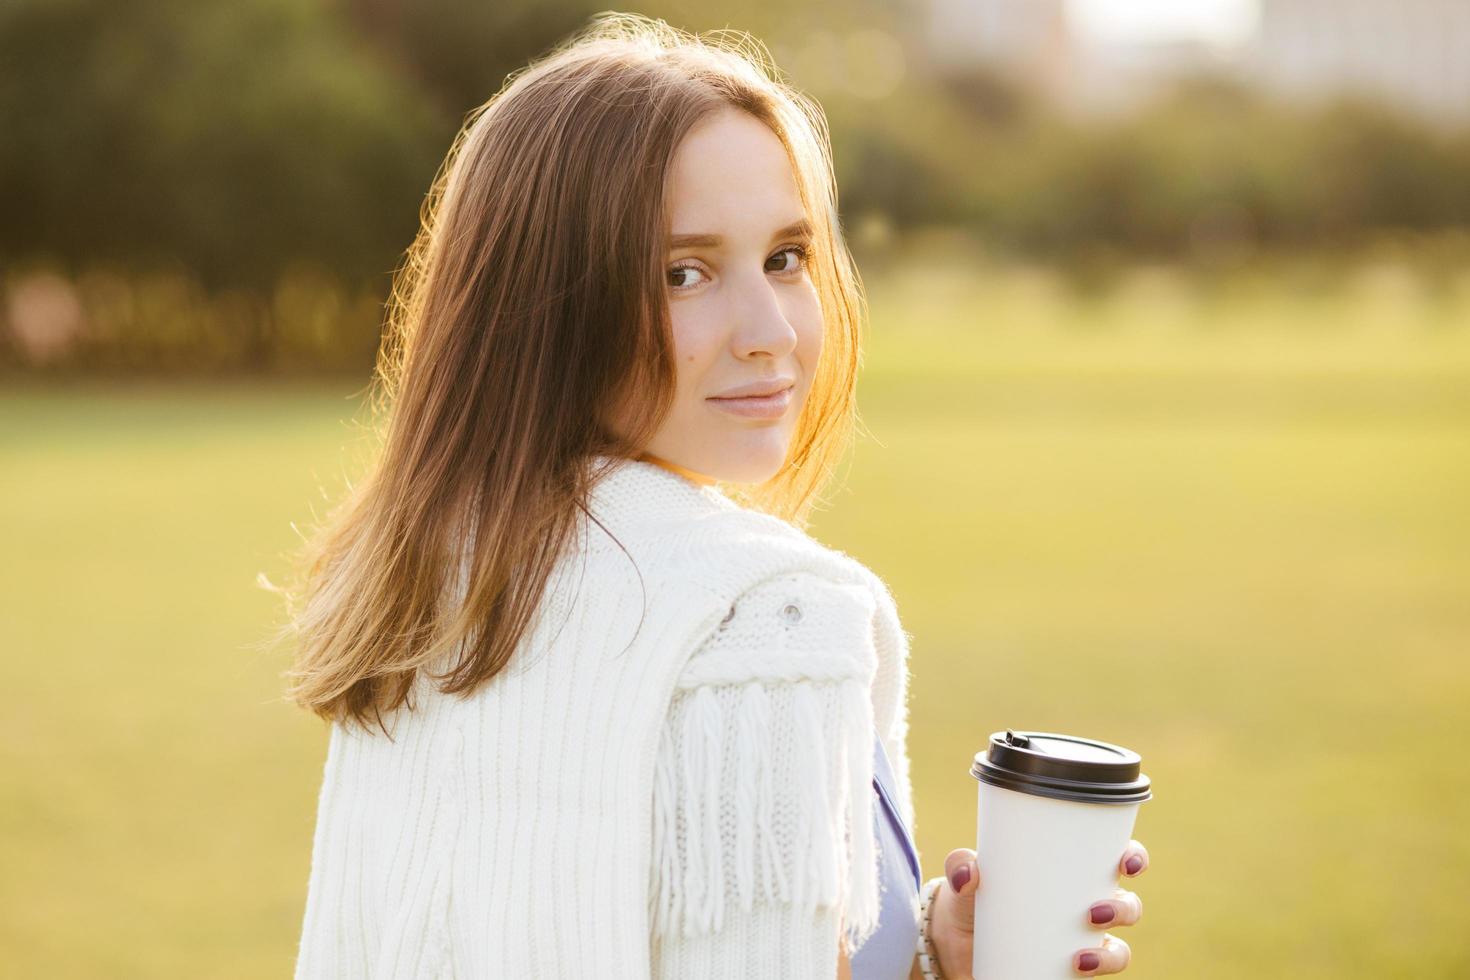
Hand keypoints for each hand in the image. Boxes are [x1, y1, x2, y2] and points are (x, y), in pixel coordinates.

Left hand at [927, 839, 1149, 976]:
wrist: (953, 941)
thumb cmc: (971, 894)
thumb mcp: (964, 873)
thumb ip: (961, 864)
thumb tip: (969, 874)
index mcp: (1072, 871)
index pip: (1116, 858)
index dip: (1133, 857)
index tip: (1127, 862)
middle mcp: (1086, 906)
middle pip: (1128, 906)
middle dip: (1123, 910)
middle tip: (1094, 913)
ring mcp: (1080, 943)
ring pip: (1118, 950)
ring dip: (1110, 956)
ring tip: (1080, 959)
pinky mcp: (1068, 973)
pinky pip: (1093, 979)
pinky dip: (1092, 978)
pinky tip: (1074, 975)